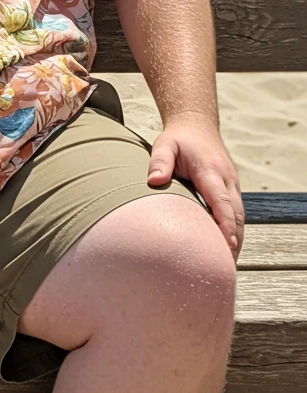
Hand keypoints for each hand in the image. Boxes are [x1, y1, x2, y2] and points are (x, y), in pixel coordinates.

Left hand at [146, 118, 244, 258]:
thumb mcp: (165, 143)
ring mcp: (232, 186)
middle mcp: (227, 180)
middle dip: (233, 240)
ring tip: (225, 266)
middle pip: (236, 215)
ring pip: (239, 217)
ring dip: (235, 239)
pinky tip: (225, 249)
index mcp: (211, 171)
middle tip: (224, 267)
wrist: (197, 125)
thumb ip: (159, 161)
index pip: (222, 201)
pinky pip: (236, 214)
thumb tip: (154, 181)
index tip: (227, 245)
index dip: (225, 224)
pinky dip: (234, 231)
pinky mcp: (231, 190)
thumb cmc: (179, 138)